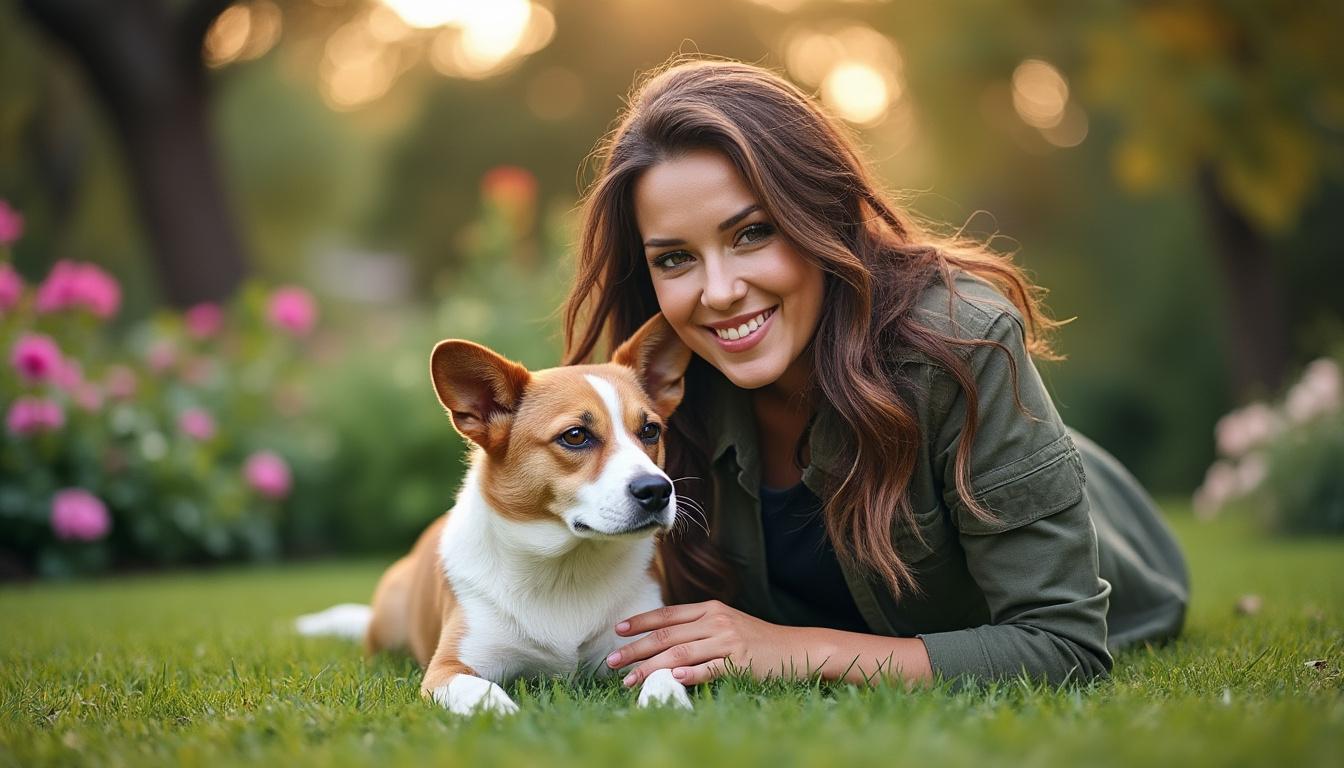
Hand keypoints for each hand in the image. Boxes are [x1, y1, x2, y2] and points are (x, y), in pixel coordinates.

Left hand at [606, 600, 803, 686]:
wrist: (796, 649)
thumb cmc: (756, 640)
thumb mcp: (726, 624)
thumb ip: (697, 628)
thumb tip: (660, 639)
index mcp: (710, 610)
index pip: (668, 615)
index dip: (641, 622)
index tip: (619, 631)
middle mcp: (716, 622)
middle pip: (667, 636)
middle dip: (636, 650)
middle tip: (612, 662)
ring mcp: (728, 641)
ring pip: (680, 654)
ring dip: (651, 668)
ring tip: (631, 680)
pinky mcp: (740, 662)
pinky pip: (709, 668)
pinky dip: (689, 674)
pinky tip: (671, 679)